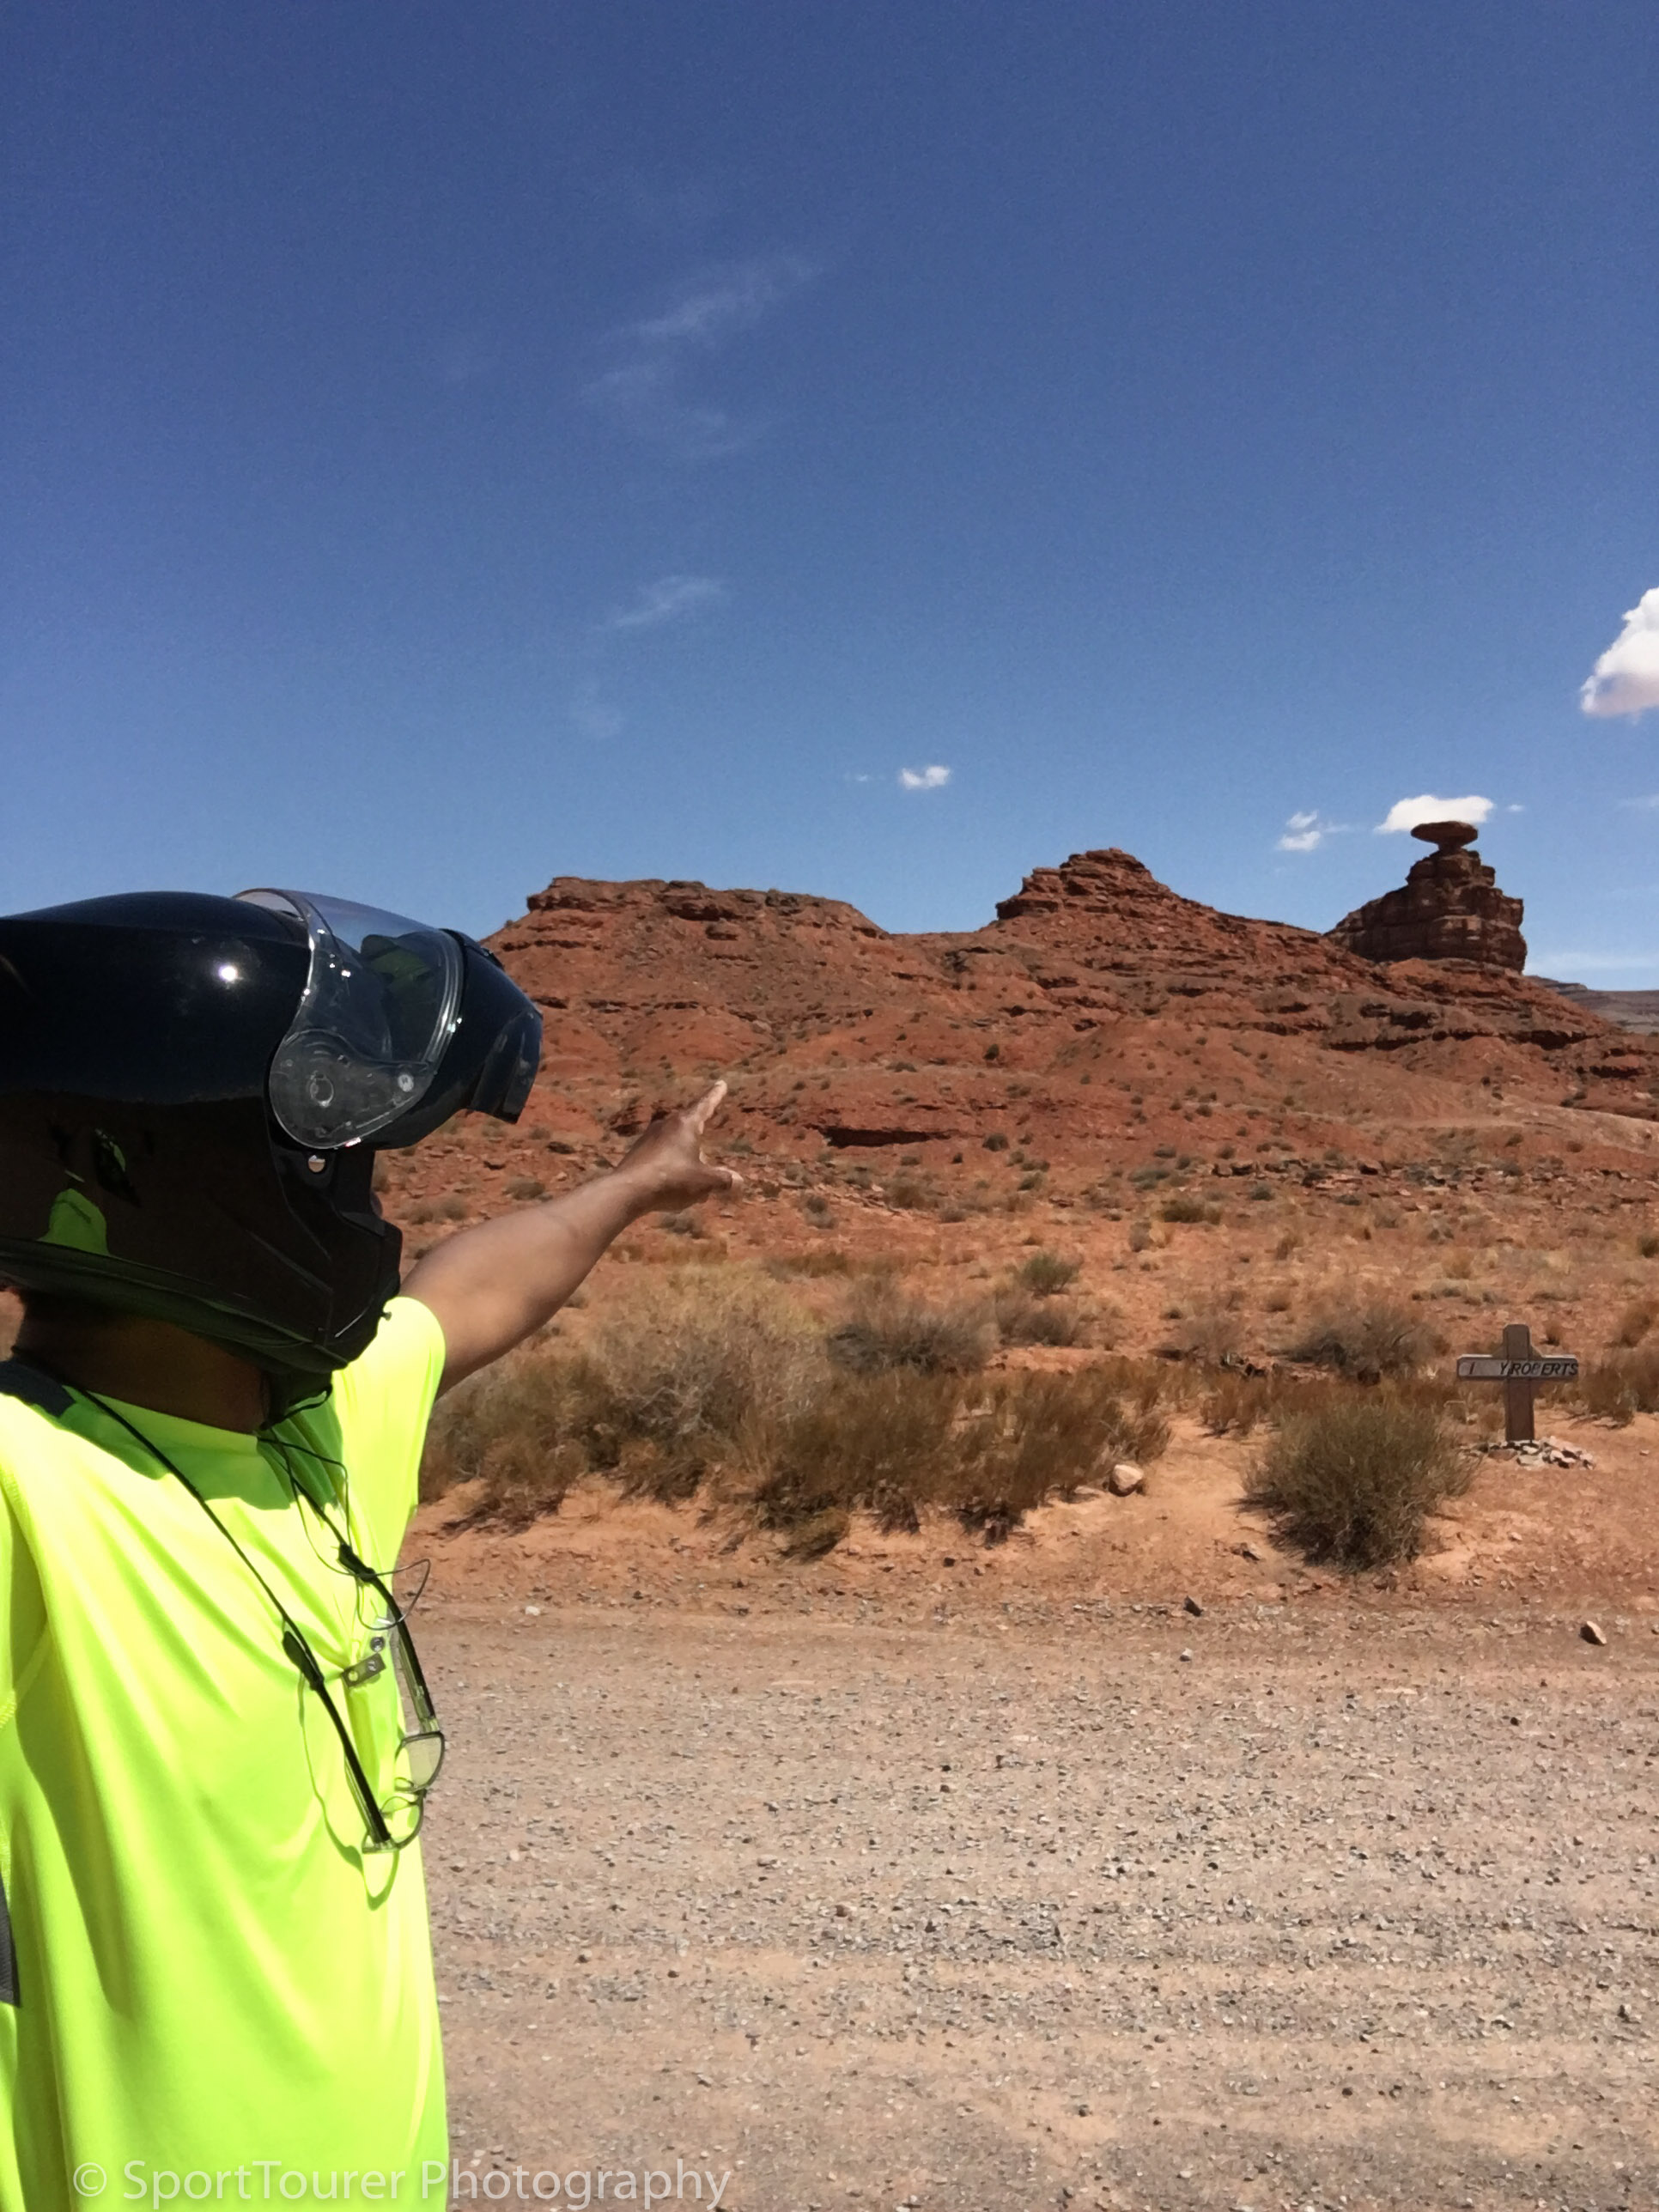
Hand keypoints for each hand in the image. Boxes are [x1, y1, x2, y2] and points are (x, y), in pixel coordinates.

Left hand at [611, 1081, 742, 1216]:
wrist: (628, 1191)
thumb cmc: (671, 1179)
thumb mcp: (704, 1182)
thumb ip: (723, 1180)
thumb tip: (739, 1181)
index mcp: (686, 1125)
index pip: (705, 1106)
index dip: (715, 1096)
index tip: (721, 1083)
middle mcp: (666, 1125)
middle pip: (688, 1124)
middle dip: (699, 1130)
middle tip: (707, 1131)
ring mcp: (648, 1138)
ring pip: (673, 1140)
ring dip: (684, 1151)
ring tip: (691, 1169)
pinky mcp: (637, 1153)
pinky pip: (660, 1154)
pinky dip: (670, 1163)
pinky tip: (671, 1181)